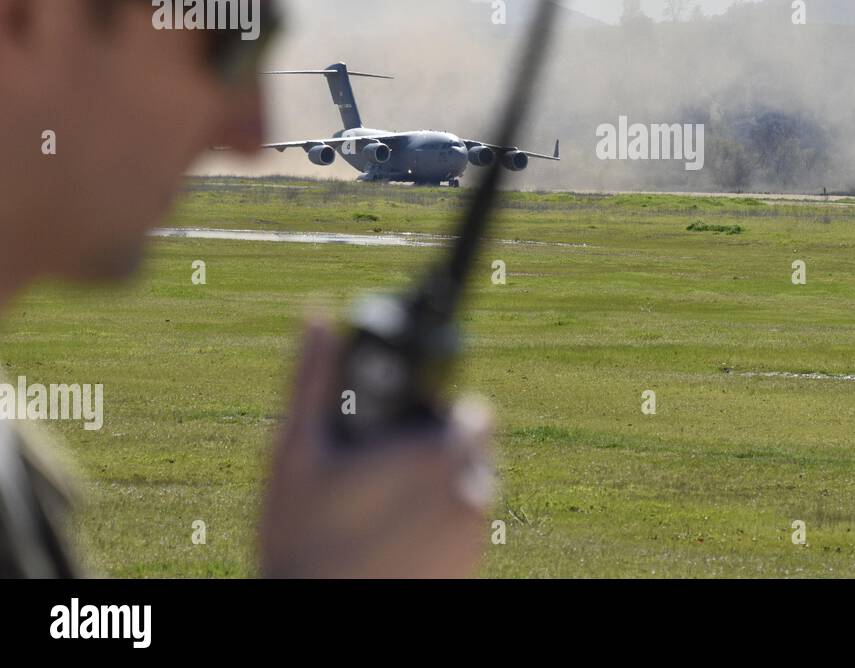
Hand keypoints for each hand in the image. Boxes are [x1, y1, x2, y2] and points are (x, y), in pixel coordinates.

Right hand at [260, 319, 494, 577]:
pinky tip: (394, 537)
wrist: (311, 623)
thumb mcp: (295, 452)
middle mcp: (472, 493)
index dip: (441, 412)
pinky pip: (463, 532)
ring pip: (469, 491)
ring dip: (437, 489)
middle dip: (435, 450)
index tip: (404, 427)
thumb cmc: (299, 538)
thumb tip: (318, 314)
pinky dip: (439, 528)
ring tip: (381, 508)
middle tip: (381, 471)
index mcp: (440, 454)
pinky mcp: (470, 570)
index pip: (475, 411)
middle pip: (472, 451)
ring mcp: (474, 538)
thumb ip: (313, 378)